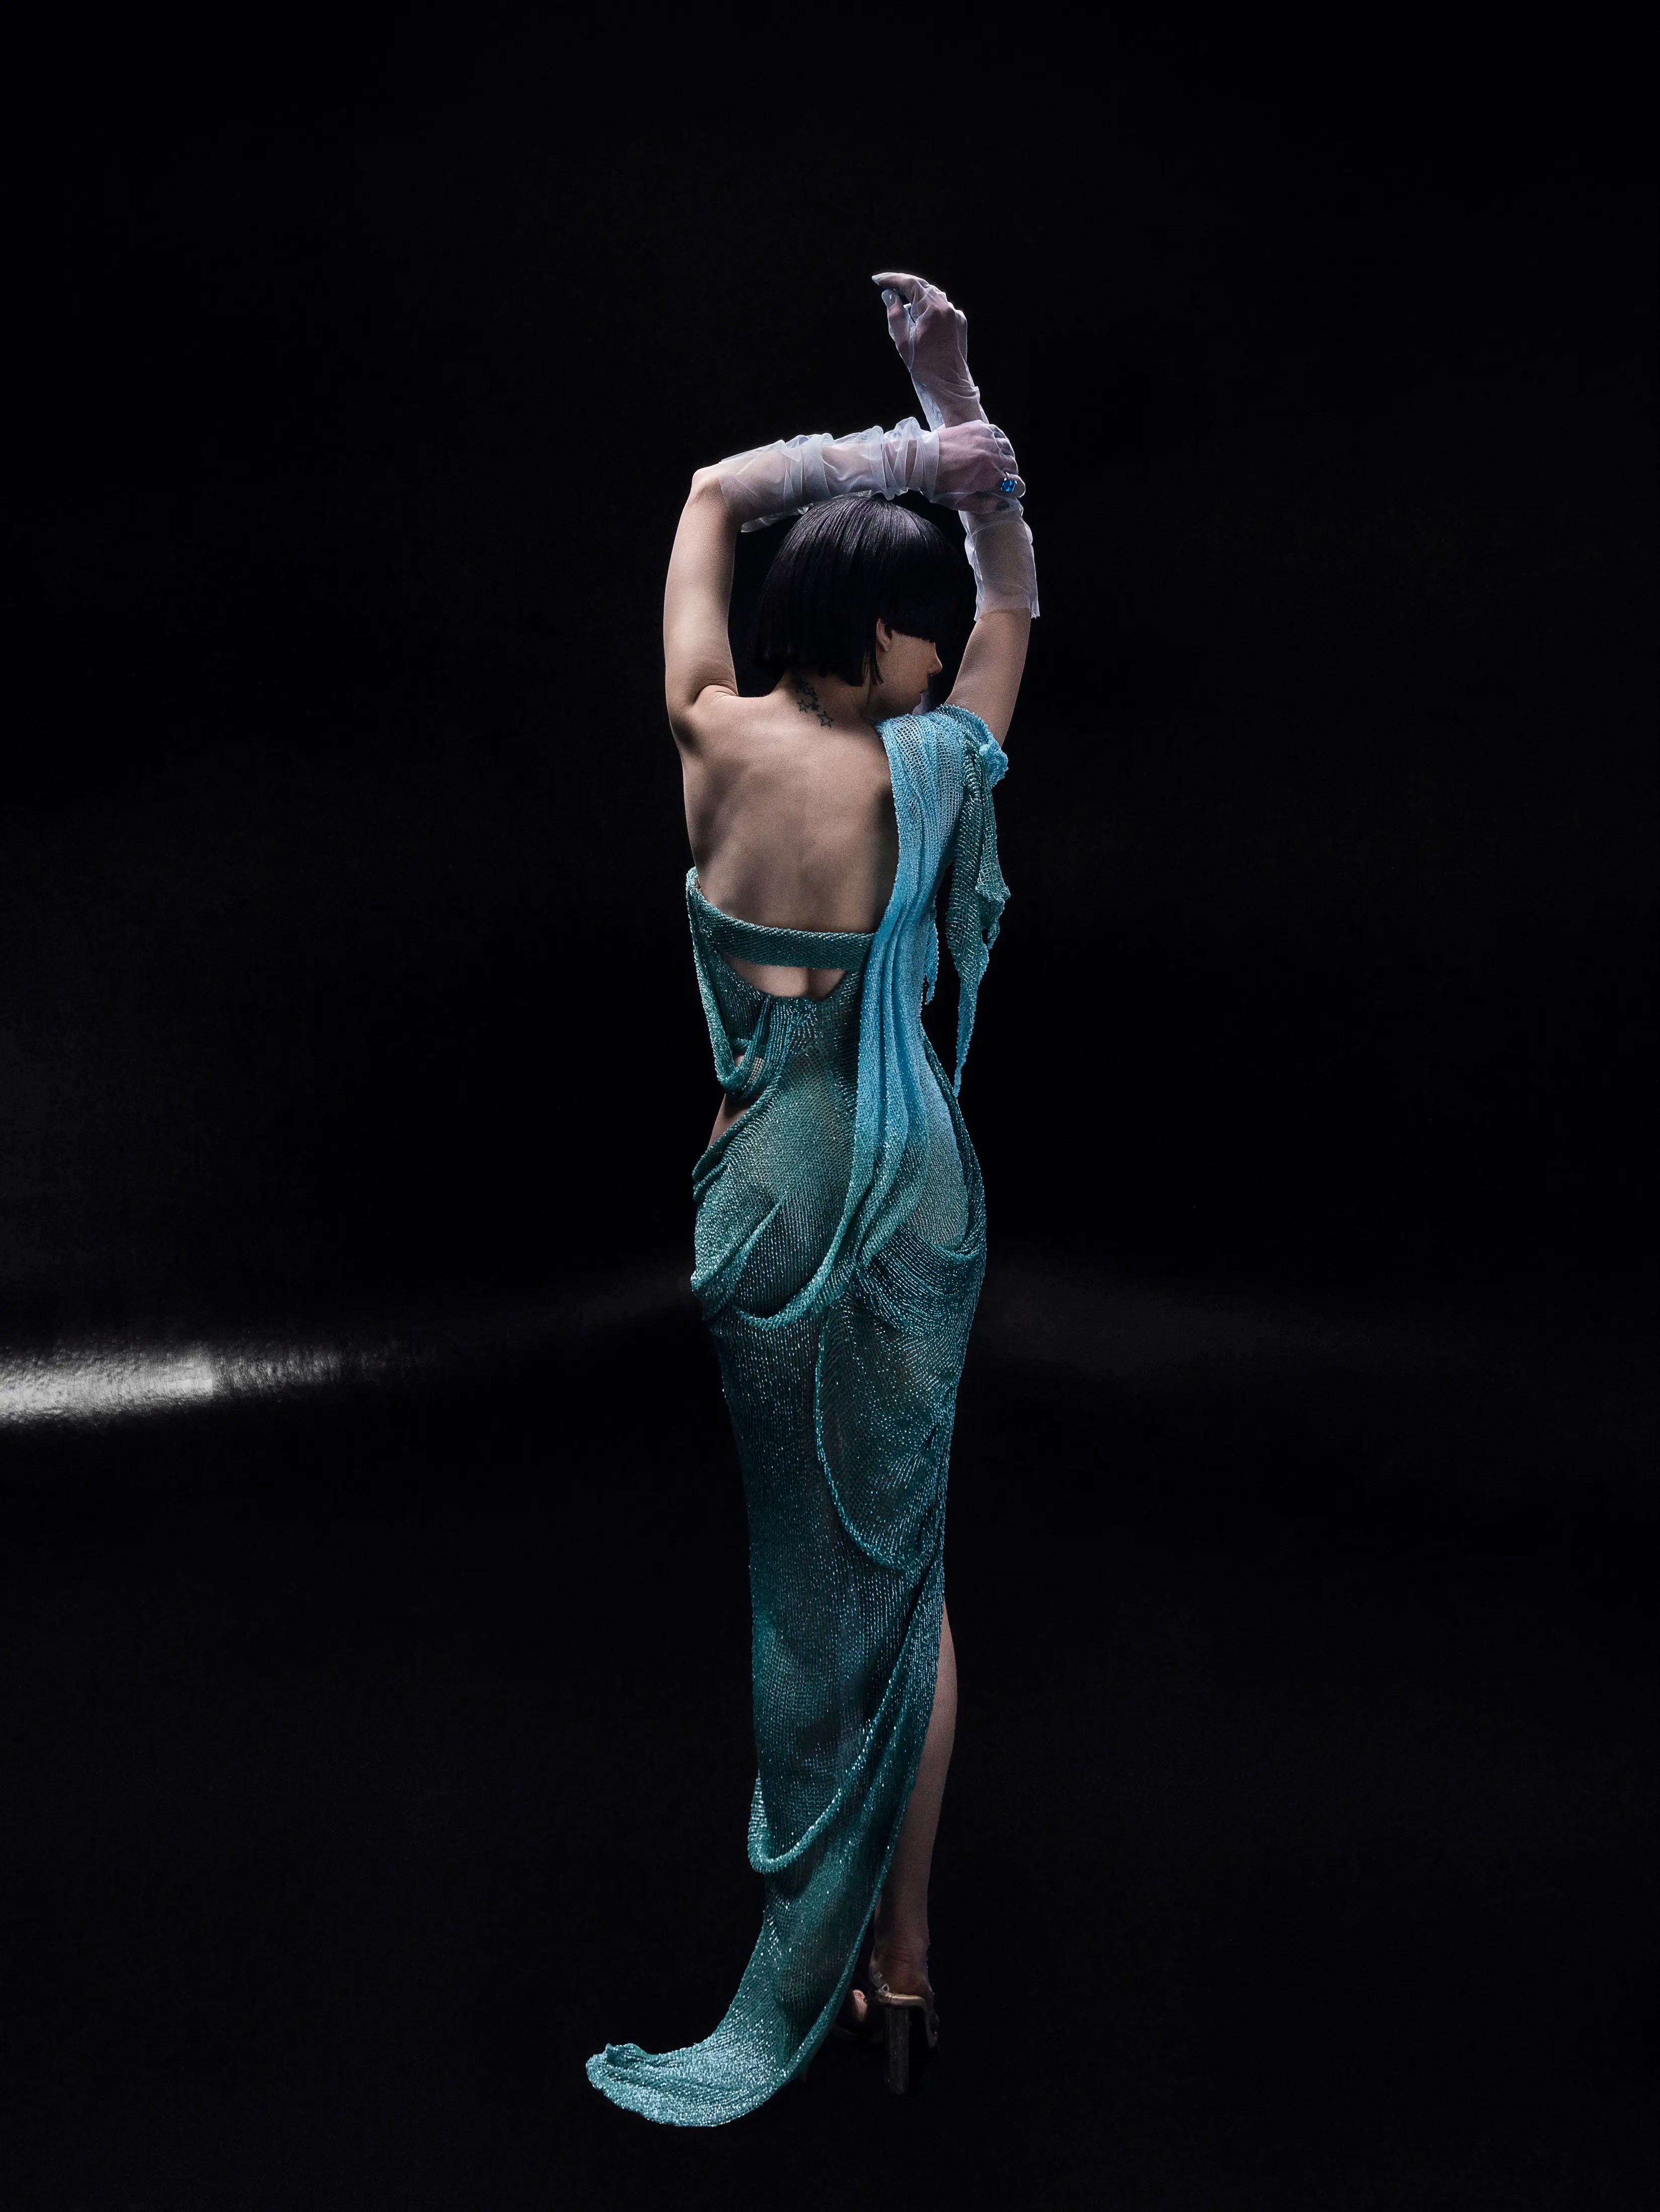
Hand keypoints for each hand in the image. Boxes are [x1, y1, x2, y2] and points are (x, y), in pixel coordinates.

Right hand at [872, 271, 981, 421]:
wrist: (950, 384)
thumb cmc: (925, 366)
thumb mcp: (903, 341)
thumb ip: (894, 315)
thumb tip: (889, 295)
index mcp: (932, 309)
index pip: (910, 284)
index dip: (892, 279)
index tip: (877, 280)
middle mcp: (946, 307)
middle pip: (922, 287)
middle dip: (904, 287)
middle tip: (887, 289)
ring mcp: (955, 314)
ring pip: (933, 296)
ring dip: (916, 298)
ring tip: (903, 308)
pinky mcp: (960, 323)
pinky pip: (941, 308)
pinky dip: (928, 308)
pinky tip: (920, 319)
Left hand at [933, 421, 1024, 514]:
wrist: (922, 460)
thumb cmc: (938, 484)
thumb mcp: (959, 503)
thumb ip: (983, 505)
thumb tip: (1002, 505)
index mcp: (988, 476)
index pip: (1014, 483)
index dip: (1017, 489)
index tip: (1015, 492)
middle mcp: (991, 456)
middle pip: (1012, 466)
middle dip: (1011, 474)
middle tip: (1004, 478)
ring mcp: (986, 440)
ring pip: (1008, 449)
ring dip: (1006, 457)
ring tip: (1000, 463)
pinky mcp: (979, 428)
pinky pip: (998, 434)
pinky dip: (1000, 441)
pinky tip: (995, 447)